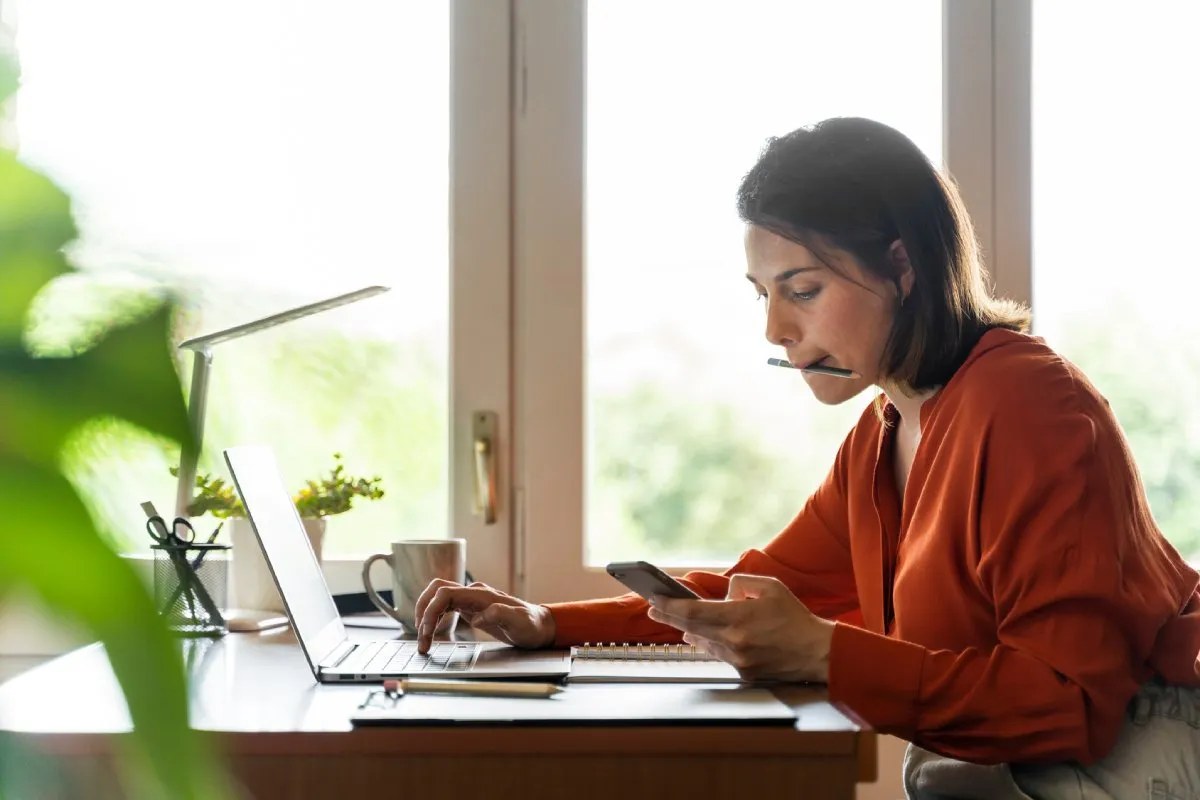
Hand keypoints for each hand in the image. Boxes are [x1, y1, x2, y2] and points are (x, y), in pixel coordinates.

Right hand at [413, 579, 556, 653]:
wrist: (539, 626)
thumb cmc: (530, 625)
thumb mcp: (520, 623)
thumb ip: (502, 615)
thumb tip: (480, 616)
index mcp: (481, 595)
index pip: (446, 593)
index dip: (431, 611)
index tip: (427, 632)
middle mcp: (473, 593)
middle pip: (437, 591)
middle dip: (423, 612)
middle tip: (422, 638)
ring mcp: (471, 599)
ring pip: (438, 597)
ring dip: (426, 614)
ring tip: (423, 638)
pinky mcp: (470, 607)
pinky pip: (445, 606)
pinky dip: (434, 617)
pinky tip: (432, 632)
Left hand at [645, 574, 834, 682]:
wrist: (816, 652)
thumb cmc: (795, 618)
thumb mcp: (770, 587)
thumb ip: (741, 584)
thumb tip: (724, 594)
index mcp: (738, 617)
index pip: (693, 611)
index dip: (669, 605)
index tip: (654, 599)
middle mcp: (734, 641)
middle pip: (690, 628)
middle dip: (669, 616)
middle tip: (653, 608)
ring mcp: (738, 660)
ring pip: (704, 643)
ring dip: (690, 631)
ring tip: (678, 621)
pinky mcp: (744, 673)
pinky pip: (719, 655)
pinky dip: (712, 643)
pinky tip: (706, 636)